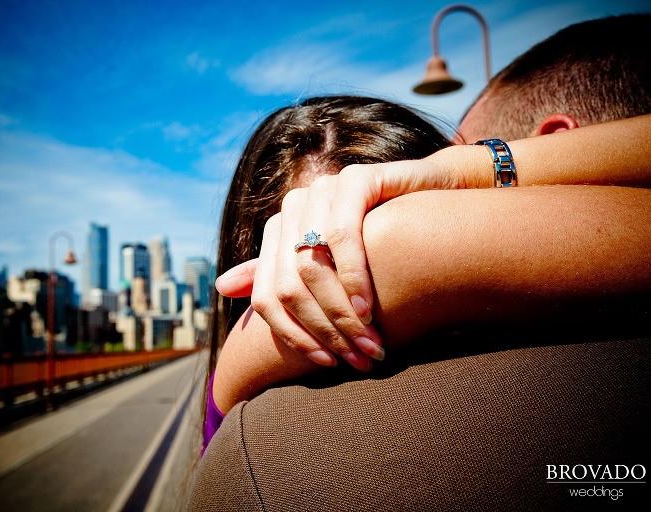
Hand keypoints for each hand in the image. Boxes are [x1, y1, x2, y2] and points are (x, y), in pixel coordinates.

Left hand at [217, 151, 471, 366]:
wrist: (431, 197)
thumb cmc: (382, 239)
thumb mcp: (330, 265)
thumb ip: (277, 273)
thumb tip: (219, 286)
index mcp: (280, 230)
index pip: (266, 296)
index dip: (293, 335)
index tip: (325, 363)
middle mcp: (294, 208)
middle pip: (288, 286)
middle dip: (323, 330)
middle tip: (356, 358)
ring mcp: (321, 190)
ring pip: (310, 266)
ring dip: (339, 312)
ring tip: (367, 342)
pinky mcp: (353, 179)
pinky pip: (342, 236)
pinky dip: (352, 277)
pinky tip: (367, 307)